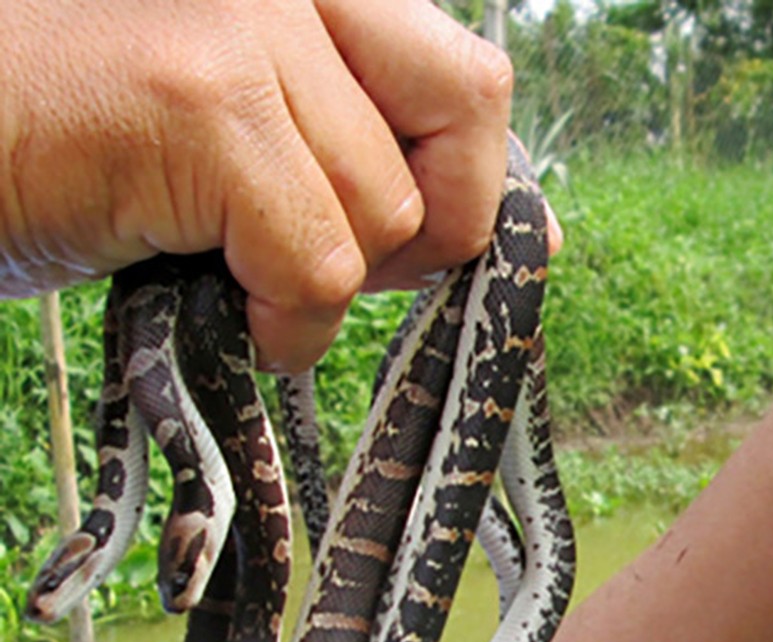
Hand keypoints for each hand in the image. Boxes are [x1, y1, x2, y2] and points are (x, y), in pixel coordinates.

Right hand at [0, 0, 518, 371]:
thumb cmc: (90, 144)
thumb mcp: (258, 128)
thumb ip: (374, 148)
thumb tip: (524, 227)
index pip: (471, 77)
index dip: (473, 179)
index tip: (424, 240)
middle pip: (465, 119)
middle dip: (432, 226)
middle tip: (346, 265)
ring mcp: (245, 30)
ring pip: (382, 211)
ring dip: (324, 282)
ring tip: (233, 271)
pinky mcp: (203, 106)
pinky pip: (318, 265)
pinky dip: (283, 323)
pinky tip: (219, 306)